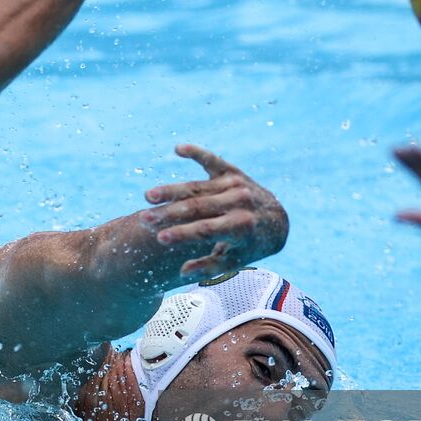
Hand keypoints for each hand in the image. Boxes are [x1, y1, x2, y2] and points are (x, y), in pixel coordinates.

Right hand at [140, 144, 288, 277]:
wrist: (275, 221)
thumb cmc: (248, 246)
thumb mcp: (234, 262)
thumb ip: (209, 267)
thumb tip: (182, 271)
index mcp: (241, 226)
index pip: (205, 230)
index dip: (182, 234)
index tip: (159, 238)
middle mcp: (239, 202)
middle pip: (197, 207)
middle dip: (169, 213)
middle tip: (144, 218)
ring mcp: (236, 184)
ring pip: (197, 187)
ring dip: (171, 191)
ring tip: (148, 197)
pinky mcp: (232, 171)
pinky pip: (212, 160)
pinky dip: (196, 152)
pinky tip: (178, 149)